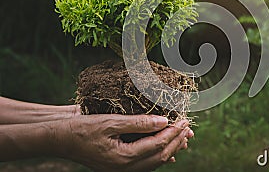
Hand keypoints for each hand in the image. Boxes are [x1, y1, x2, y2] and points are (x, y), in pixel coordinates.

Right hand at [56, 114, 192, 171]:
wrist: (60, 138)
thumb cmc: (82, 128)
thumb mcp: (111, 121)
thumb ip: (139, 123)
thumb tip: (164, 122)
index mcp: (123, 158)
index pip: (157, 145)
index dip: (173, 133)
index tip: (184, 120)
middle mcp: (124, 168)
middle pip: (159, 157)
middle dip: (176, 141)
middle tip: (188, 128)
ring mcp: (121, 169)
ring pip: (154, 163)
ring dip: (170, 149)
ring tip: (184, 138)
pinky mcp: (119, 166)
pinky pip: (144, 164)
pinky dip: (158, 156)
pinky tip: (168, 152)